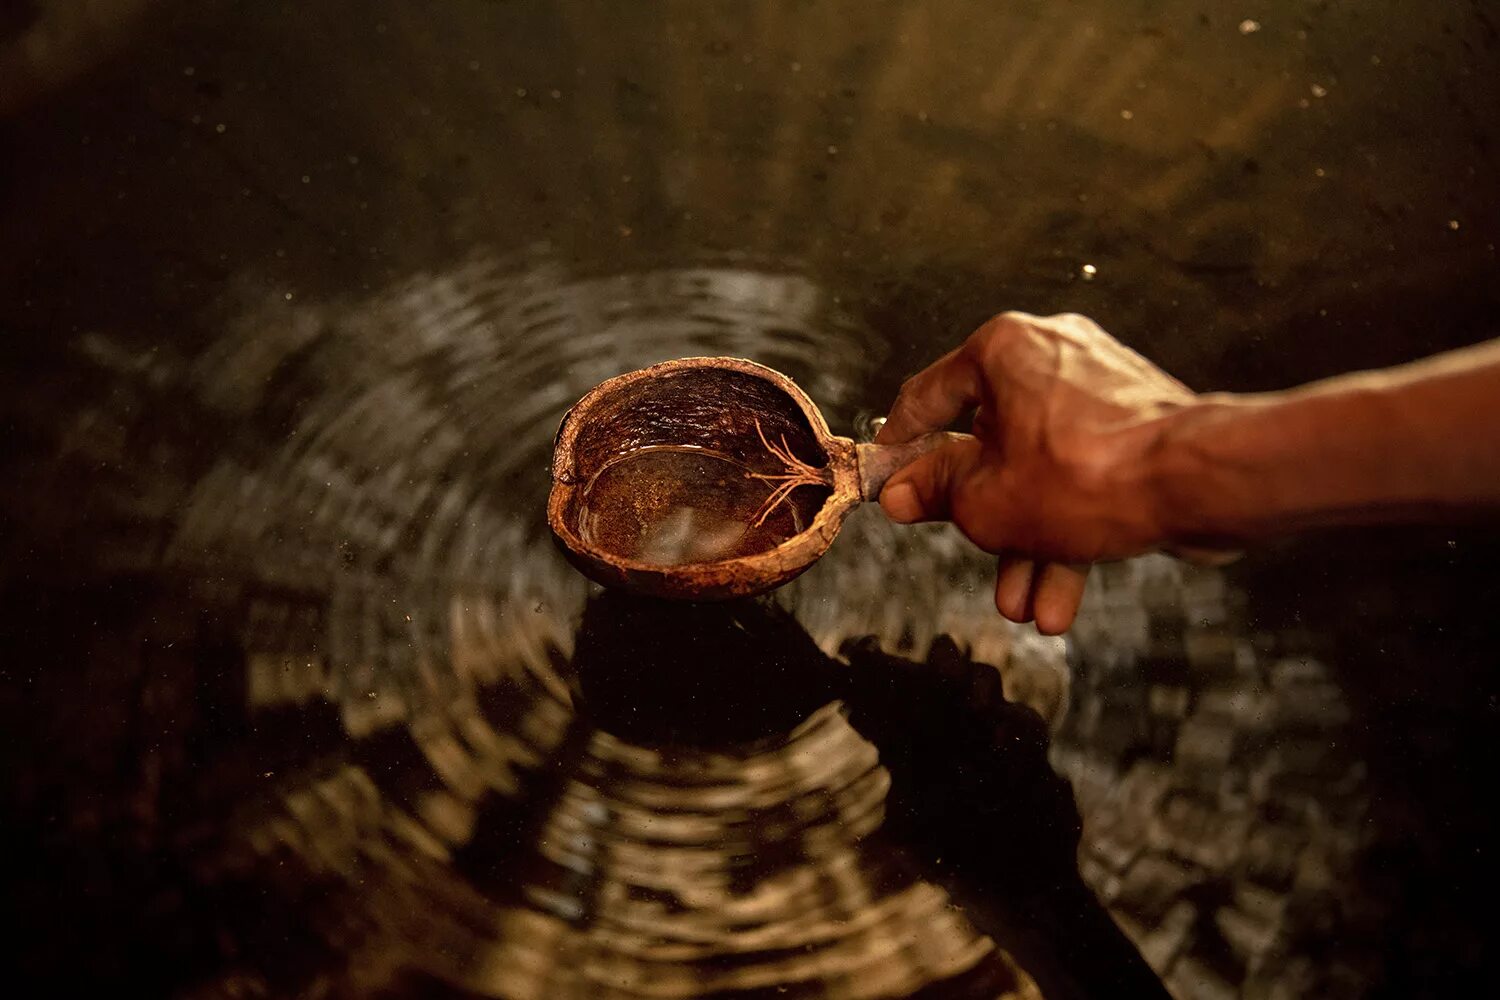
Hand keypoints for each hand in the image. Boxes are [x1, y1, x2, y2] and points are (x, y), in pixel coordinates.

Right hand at [876, 311, 1197, 633]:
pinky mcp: (1135, 424)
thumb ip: (937, 493)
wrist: (1200, 483)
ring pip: (1041, 473)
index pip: (928, 397)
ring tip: (1022, 604)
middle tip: (967, 552)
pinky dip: (1069, 531)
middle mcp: (1050, 357)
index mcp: (1002, 351)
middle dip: (984, 521)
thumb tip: (902, 493)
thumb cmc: (1092, 476)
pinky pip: (1084, 478)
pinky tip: (1059, 598)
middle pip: (991, 445)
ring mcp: (1097, 389)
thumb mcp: (986, 499)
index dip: (900, 447)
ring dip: (1028, 544)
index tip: (888, 480)